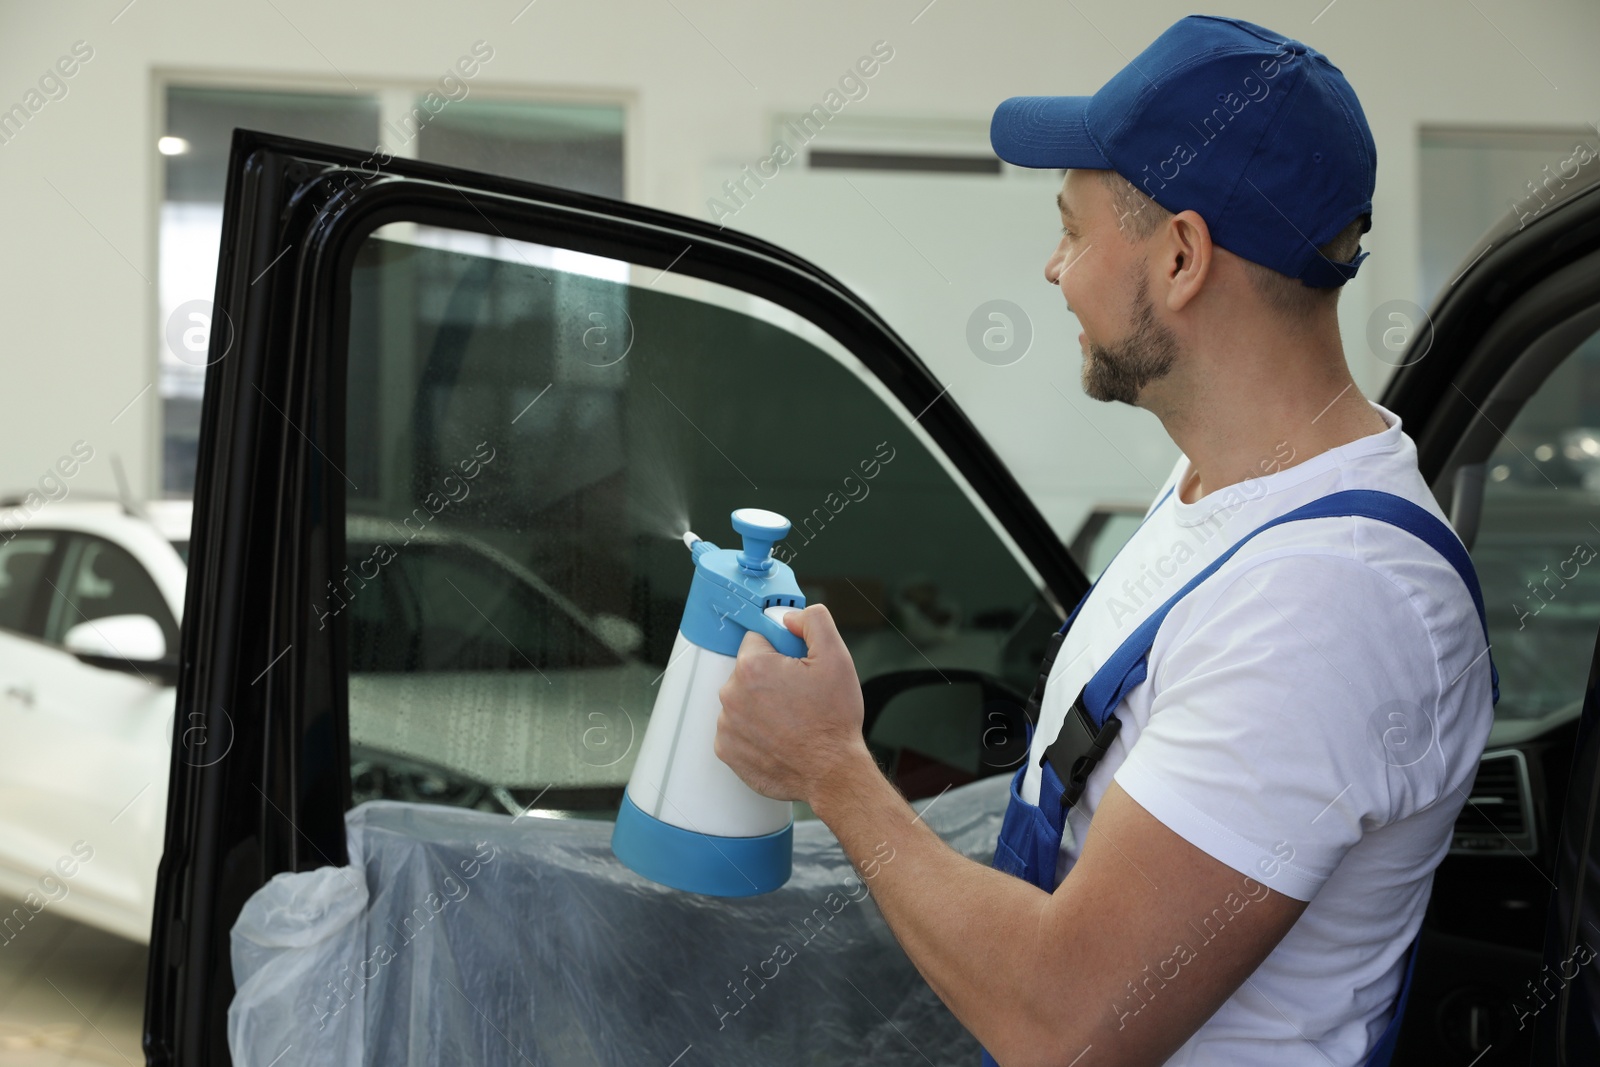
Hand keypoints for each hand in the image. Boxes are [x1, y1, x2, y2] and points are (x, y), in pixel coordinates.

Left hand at [715, 603, 871, 804]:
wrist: (832, 773)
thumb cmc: (833, 721)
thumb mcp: (836, 657)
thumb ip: (813, 621)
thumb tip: (790, 617)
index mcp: (753, 667)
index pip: (757, 640)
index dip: (781, 651)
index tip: (796, 668)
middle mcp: (732, 695)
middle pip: (749, 671)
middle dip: (771, 678)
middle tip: (799, 696)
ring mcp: (727, 725)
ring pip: (743, 700)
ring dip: (762, 705)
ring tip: (792, 720)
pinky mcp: (727, 751)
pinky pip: (738, 729)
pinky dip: (755, 732)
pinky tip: (779, 737)